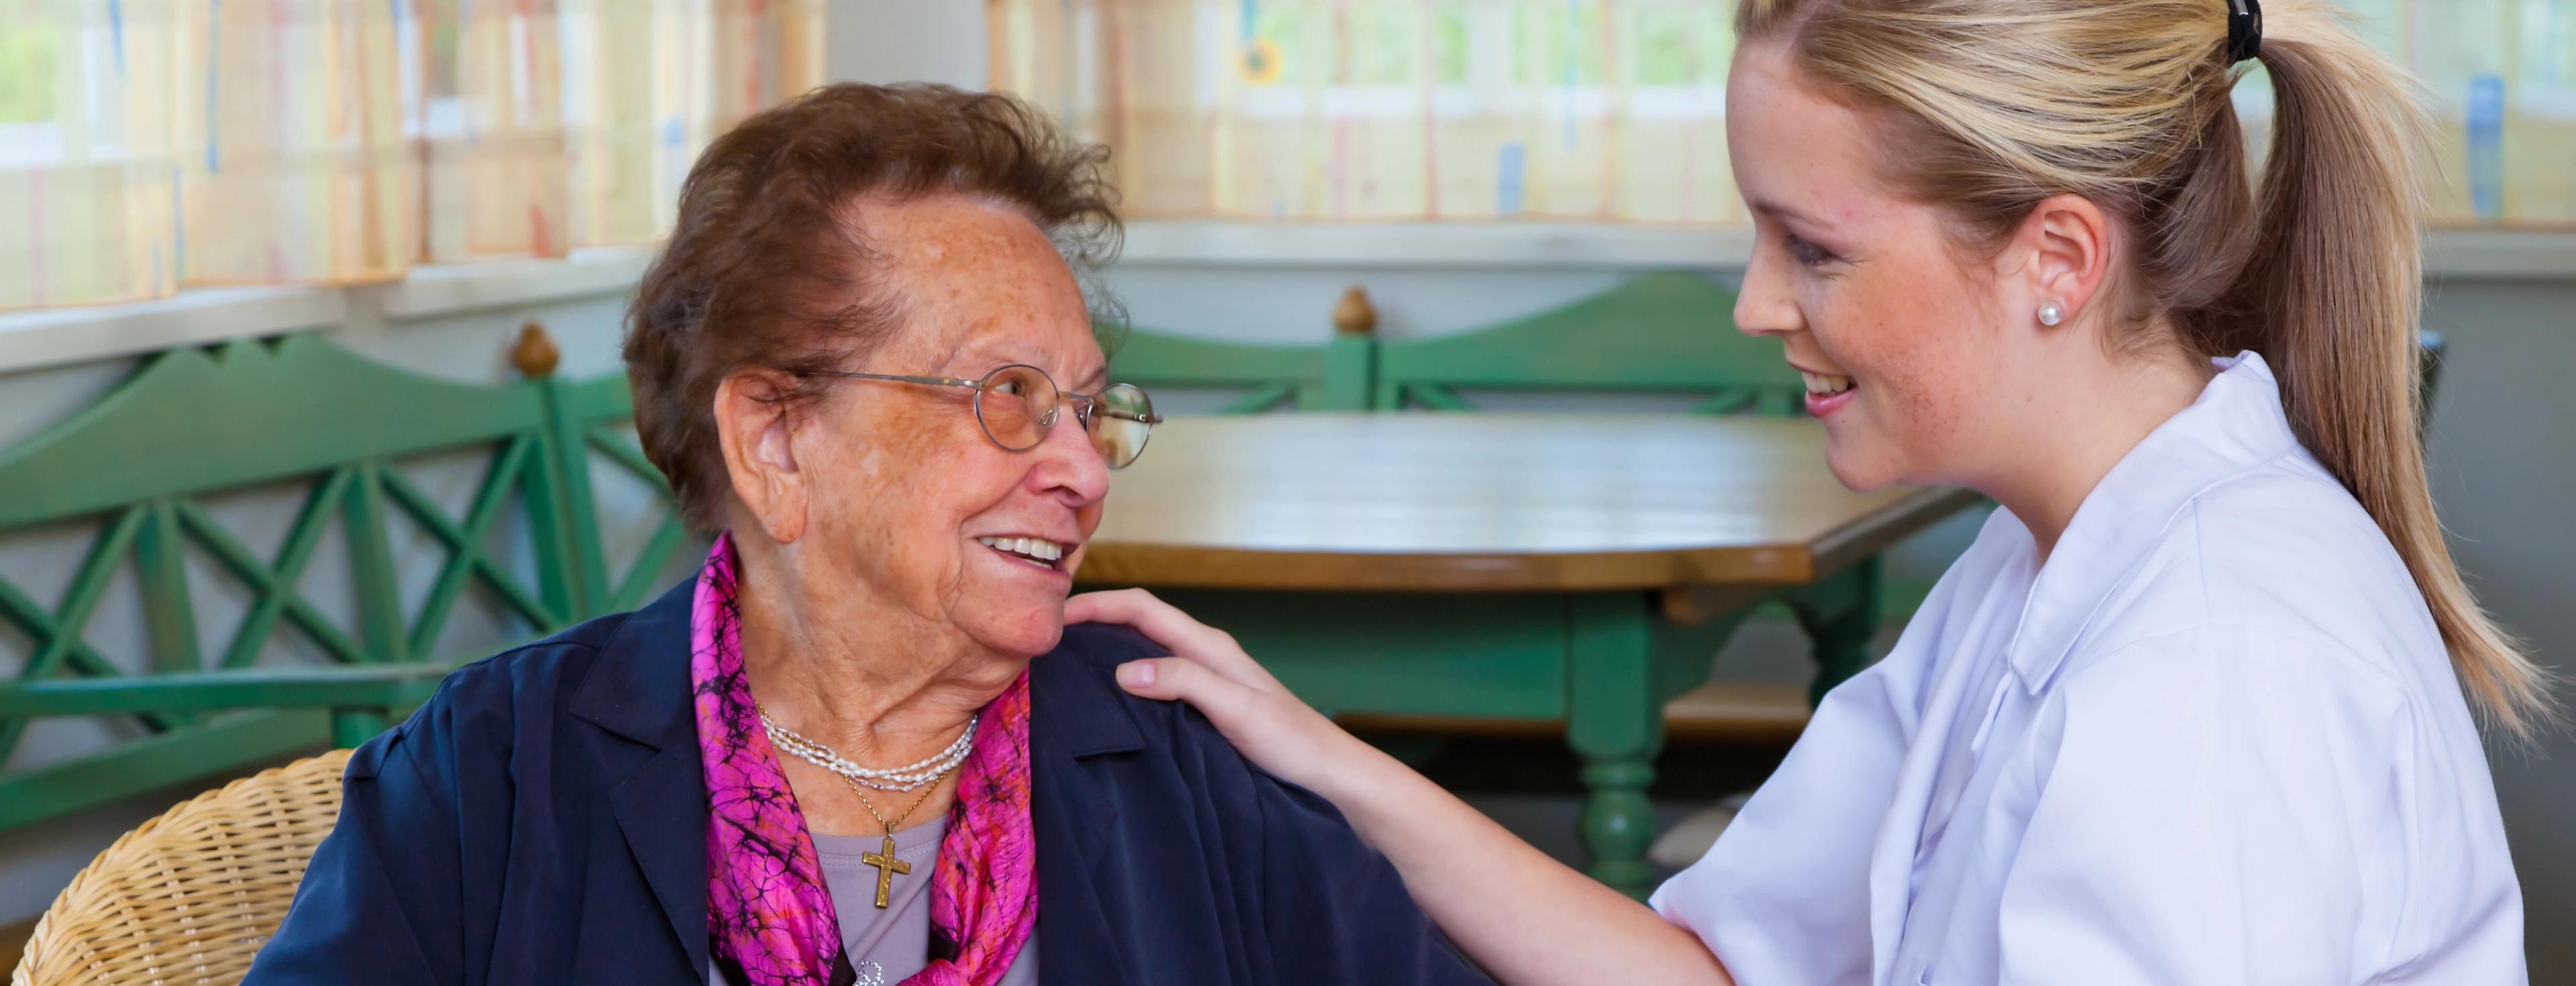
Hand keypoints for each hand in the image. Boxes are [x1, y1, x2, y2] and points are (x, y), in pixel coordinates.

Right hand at [1063, 588, 1355, 793]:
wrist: (1329, 774)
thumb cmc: (1292, 741)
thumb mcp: (1237, 710)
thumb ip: (1185, 683)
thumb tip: (1123, 670)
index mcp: (1209, 646)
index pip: (1142, 608)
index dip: (1096, 605)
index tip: (1053, 617)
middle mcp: (1204, 655)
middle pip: (1138, 624)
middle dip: (1093, 622)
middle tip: (1046, 640)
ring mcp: (1206, 680)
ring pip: (1144, 652)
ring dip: (1107, 651)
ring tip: (1065, 668)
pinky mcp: (1206, 706)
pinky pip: (1155, 682)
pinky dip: (1125, 682)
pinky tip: (1108, 704)